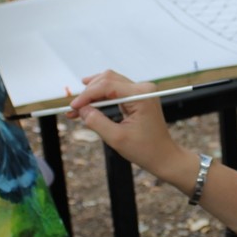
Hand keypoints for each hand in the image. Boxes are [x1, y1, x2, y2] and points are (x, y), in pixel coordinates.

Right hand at [69, 70, 187, 181]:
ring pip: (109, 83)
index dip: (87, 95)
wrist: (163, 157)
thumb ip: (96, 121)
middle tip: (72, 108)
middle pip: (107, 79)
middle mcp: (142, 89)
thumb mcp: (116, 138)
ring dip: (92, 94)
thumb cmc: (146, 149)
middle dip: (88, 93)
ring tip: (77, 108)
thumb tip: (81, 109)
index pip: (107, 86)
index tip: (72, 107)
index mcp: (140, 96)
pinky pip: (115, 92)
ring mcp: (141, 92)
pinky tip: (88, 106)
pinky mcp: (138, 97)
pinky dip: (100, 99)